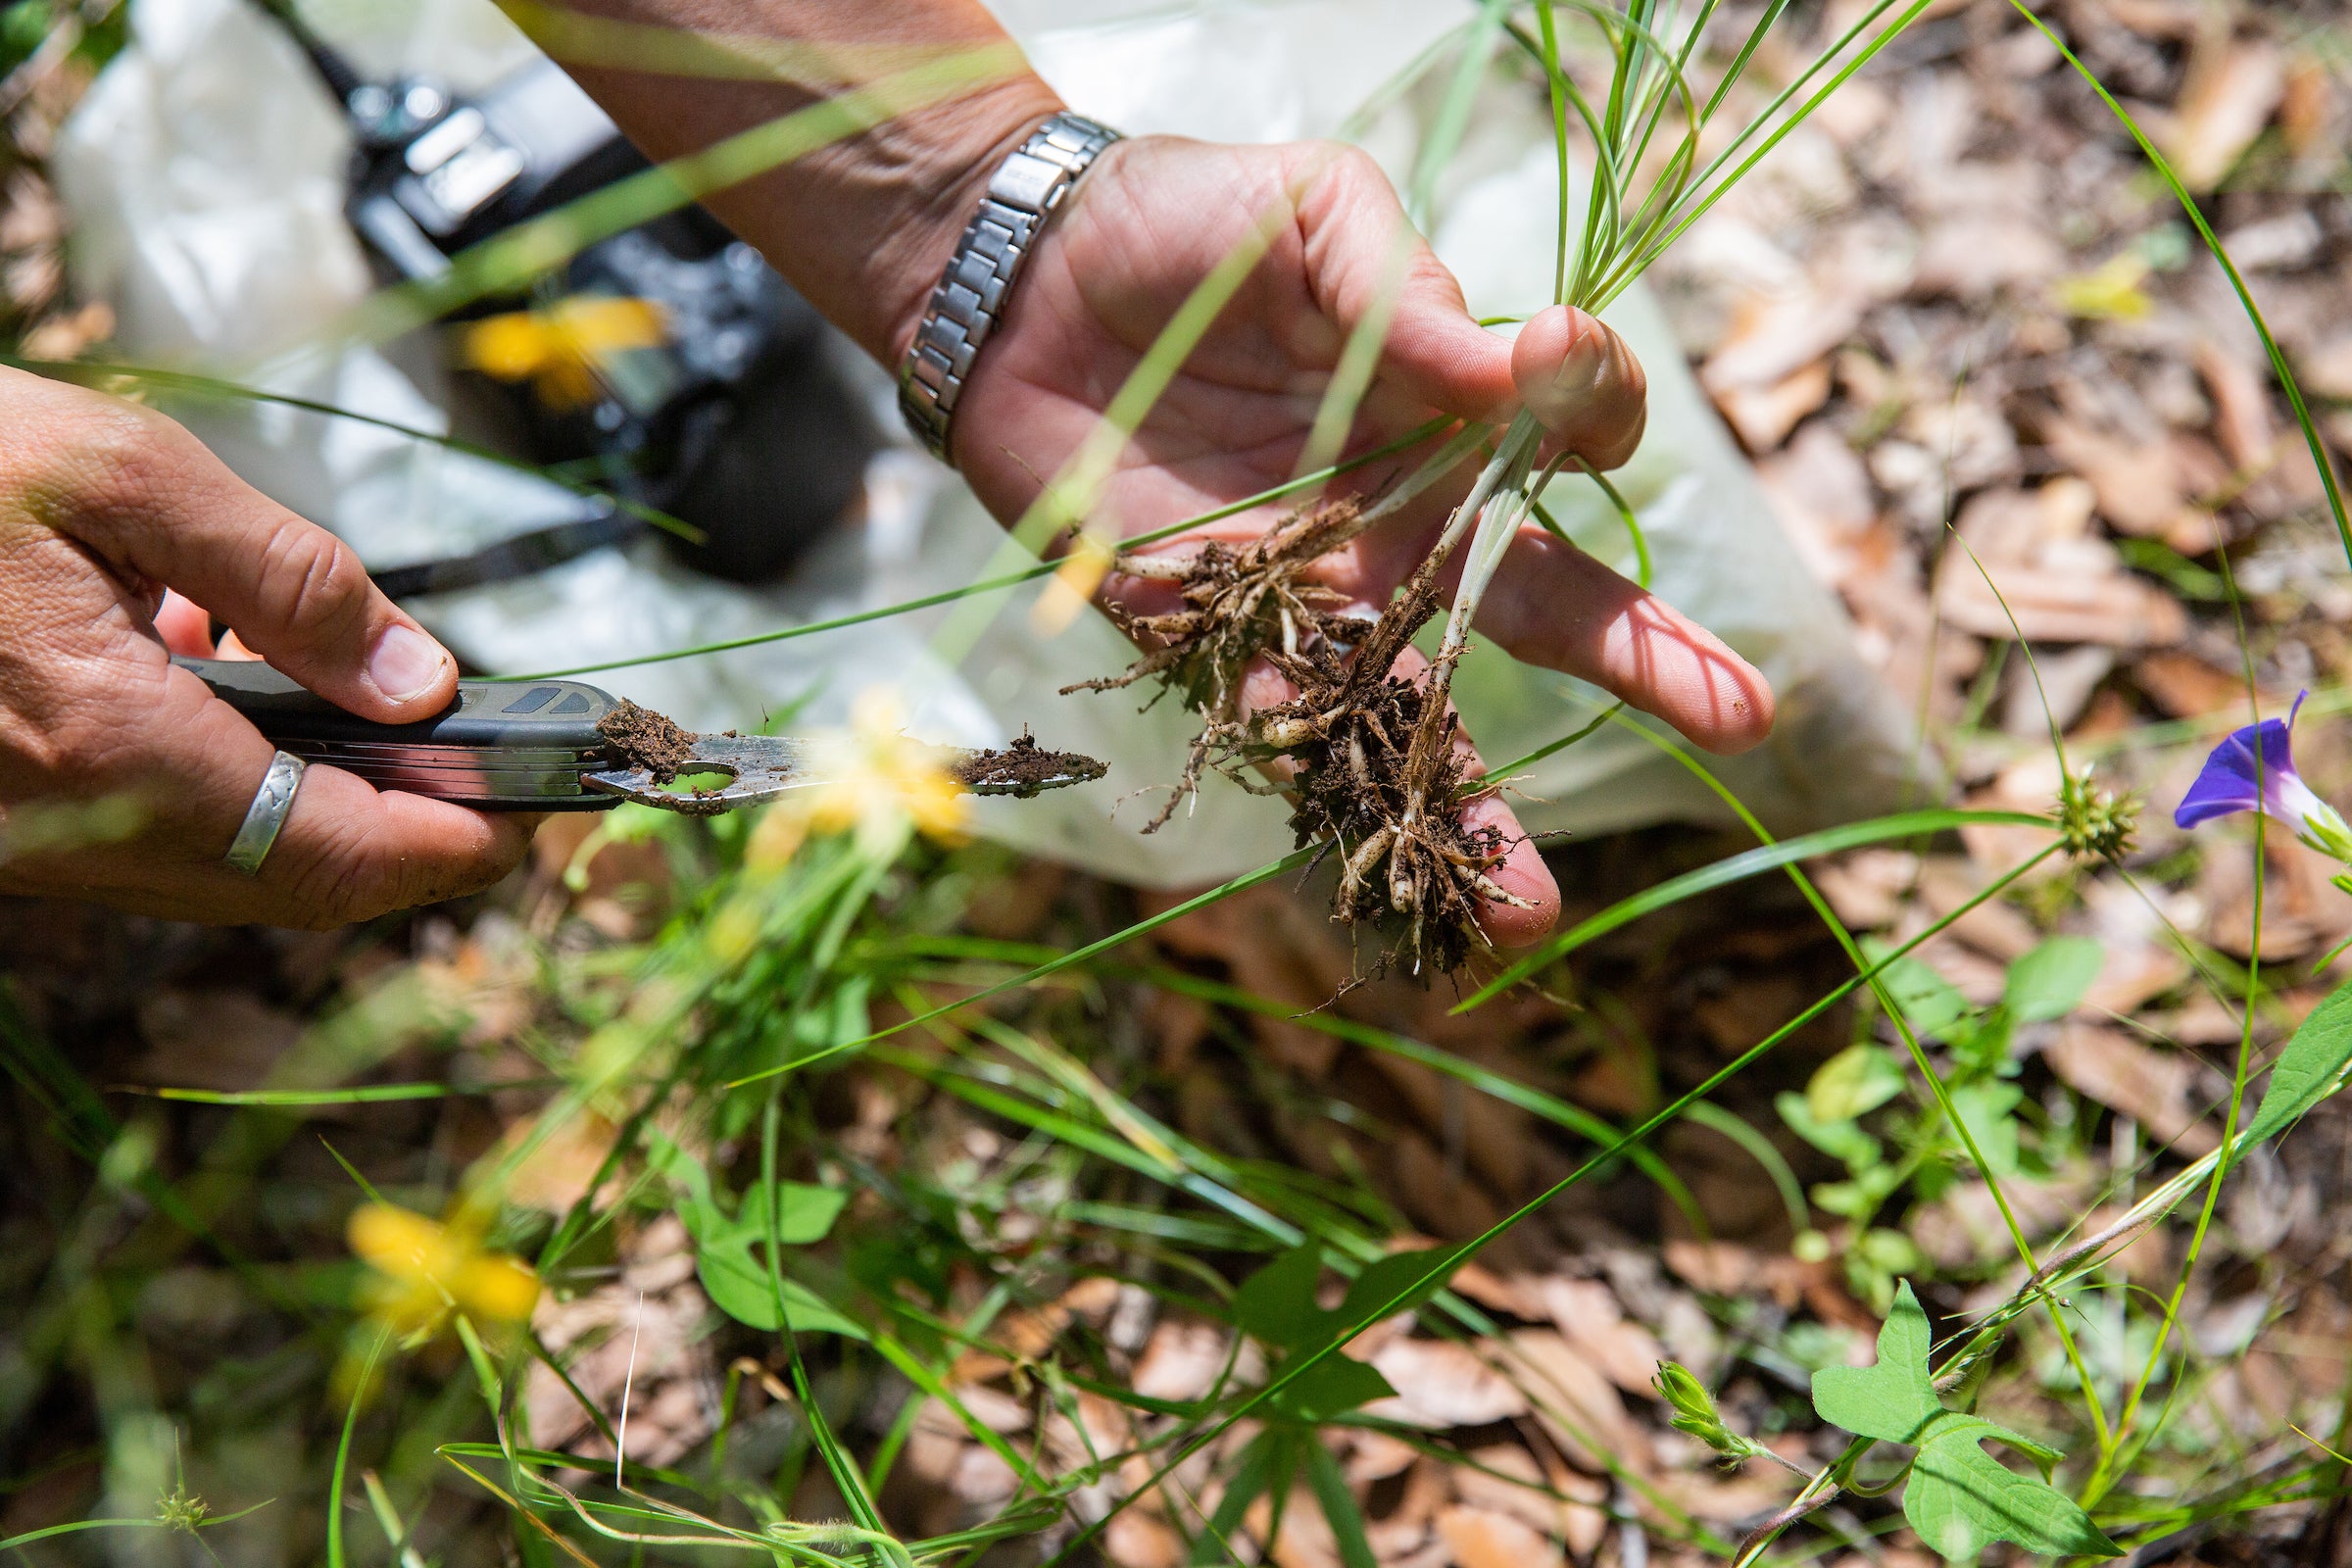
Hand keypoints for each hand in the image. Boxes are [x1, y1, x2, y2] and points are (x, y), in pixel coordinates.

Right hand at [0, 369, 536, 925]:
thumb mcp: (124, 475)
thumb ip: (293, 583)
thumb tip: (423, 678)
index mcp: (116, 750)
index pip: (341, 856)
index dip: (459, 845)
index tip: (541, 812)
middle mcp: (69, 830)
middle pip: (295, 884)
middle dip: (409, 834)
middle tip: (491, 767)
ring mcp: (28, 842)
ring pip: (225, 869)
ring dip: (322, 808)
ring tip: (372, 703)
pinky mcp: (5, 824)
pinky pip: (149, 836)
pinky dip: (228, 784)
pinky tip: (226, 675)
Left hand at [928, 134, 1776, 946]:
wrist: (1022, 286)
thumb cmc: (1184, 226)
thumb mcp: (1314, 211)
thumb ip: (1409, 287)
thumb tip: (1524, 366)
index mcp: (1447, 403)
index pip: (1571, 431)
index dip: (1595, 410)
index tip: (1567, 375)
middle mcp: (1407, 512)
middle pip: (1543, 598)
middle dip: (1645, 658)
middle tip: (1744, 715)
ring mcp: (1322, 587)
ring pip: (1425, 706)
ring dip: (1478, 807)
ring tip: (1534, 914)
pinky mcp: (1222, 634)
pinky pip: (1290, 726)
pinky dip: (1332, 798)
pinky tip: (1384, 878)